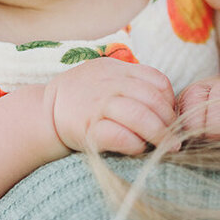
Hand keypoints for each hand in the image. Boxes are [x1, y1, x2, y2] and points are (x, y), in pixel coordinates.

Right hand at [43, 59, 175, 154]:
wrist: (44, 111)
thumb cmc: (83, 96)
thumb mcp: (106, 75)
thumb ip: (132, 81)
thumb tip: (167, 102)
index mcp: (118, 70)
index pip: (158, 81)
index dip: (170, 101)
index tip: (171, 116)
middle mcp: (110, 85)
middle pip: (153, 100)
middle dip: (169, 121)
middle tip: (175, 137)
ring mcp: (98, 106)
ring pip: (140, 117)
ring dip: (159, 135)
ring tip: (167, 147)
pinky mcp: (88, 129)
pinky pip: (120, 136)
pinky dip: (135, 144)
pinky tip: (139, 148)